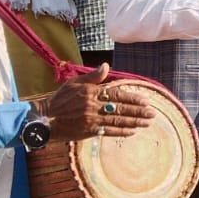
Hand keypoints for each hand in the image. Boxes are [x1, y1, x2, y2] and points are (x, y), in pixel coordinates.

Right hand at [39, 65, 155, 141]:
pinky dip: (122, 131)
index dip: (132, 98)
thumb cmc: (61, 99)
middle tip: (152, 113)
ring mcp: (91, 120)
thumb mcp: (75, 83)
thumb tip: (106, 65)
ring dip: (134, 122)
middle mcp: (93, 106)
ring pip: (117, 121)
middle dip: (138, 111)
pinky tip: (133, 131)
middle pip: (120, 109)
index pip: (116, 94)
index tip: (145, 100)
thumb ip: (92, 76)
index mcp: (91, 92)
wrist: (46, 118)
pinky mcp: (89, 131)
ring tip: (147, 122)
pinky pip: (109, 132)